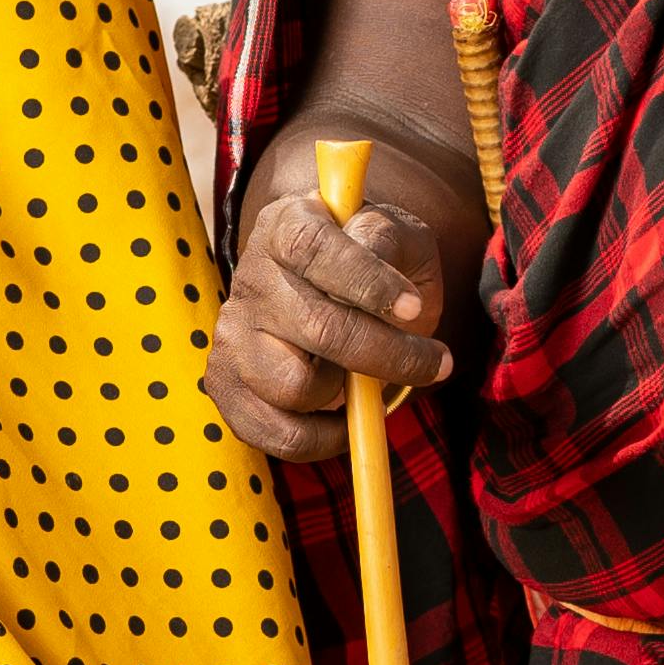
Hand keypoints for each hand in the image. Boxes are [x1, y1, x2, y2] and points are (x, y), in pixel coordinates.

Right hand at [204, 174, 455, 470]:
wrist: (335, 294)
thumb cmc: (375, 264)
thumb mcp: (394, 235)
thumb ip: (386, 236)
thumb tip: (373, 252)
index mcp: (286, 226)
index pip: (314, 249)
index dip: (366, 281)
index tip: (414, 307)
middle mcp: (251, 278)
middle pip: (318, 329)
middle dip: (388, 354)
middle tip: (436, 362)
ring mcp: (233, 335)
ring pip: (296, 387)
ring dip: (347, 394)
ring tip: (367, 380)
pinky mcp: (227, 385)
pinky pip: (279, 434)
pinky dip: (326, 438)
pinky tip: (347, 417)